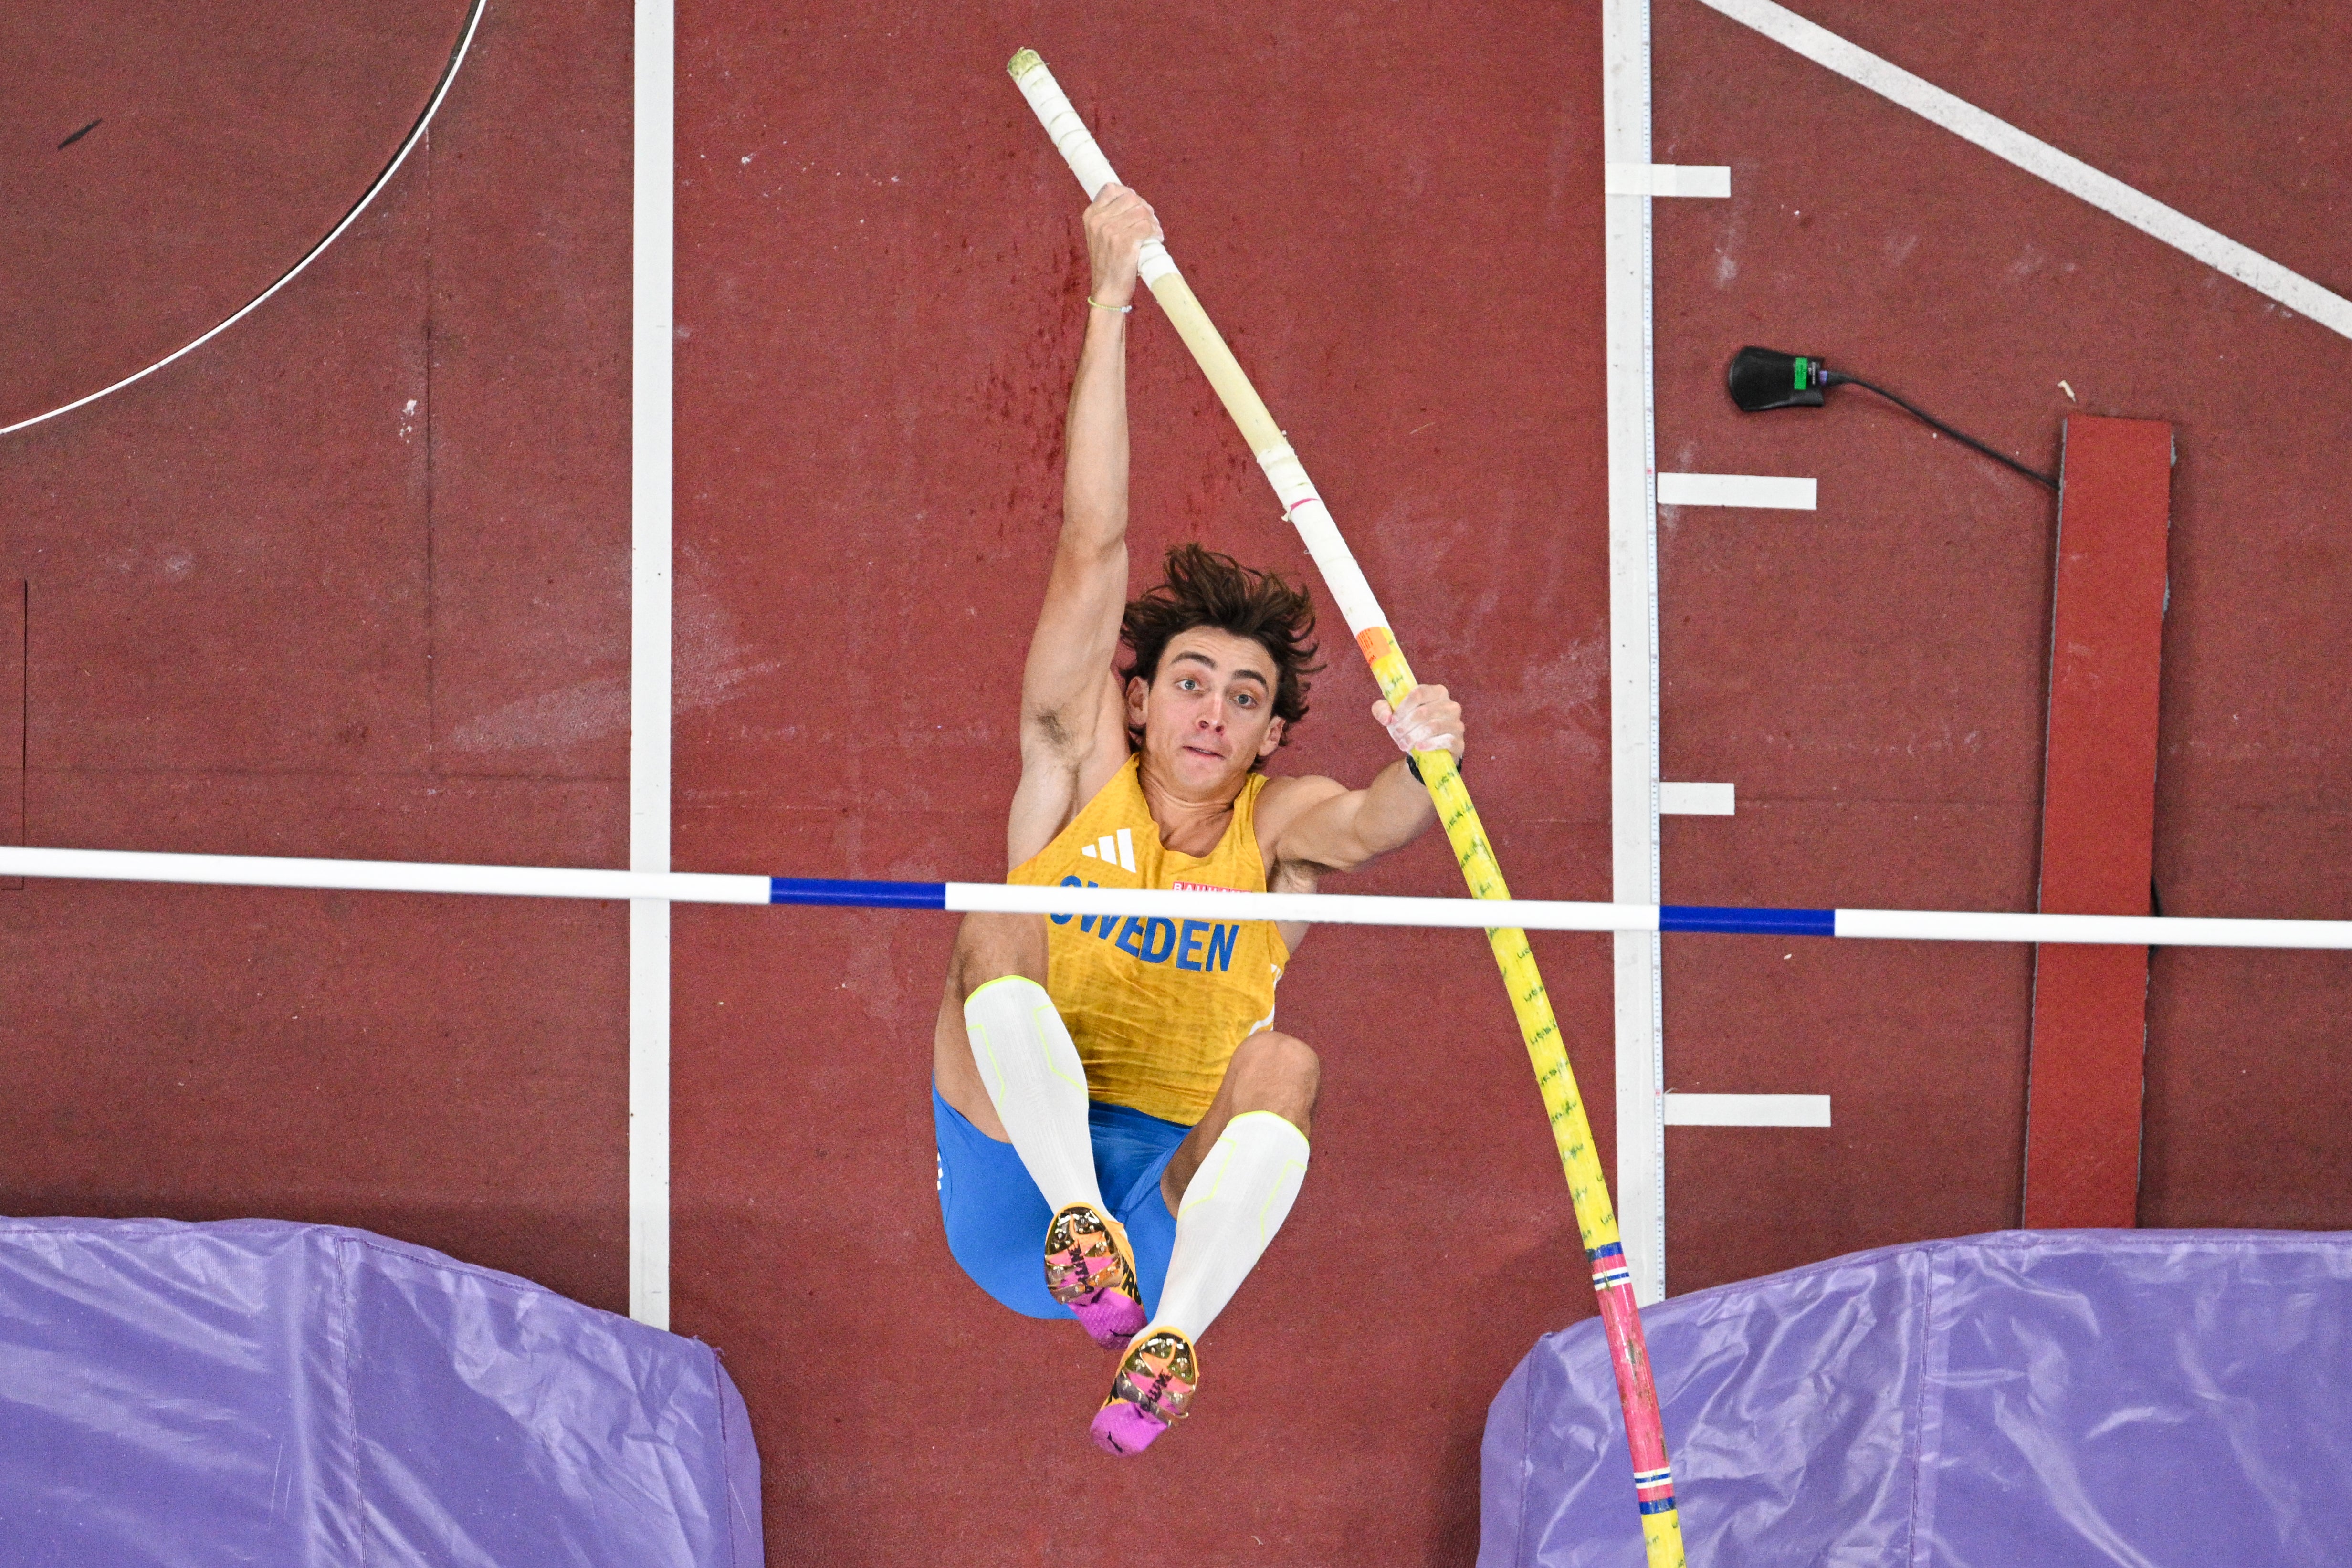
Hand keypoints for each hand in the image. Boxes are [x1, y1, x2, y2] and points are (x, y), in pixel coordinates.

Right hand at [1082, 184, 1160, 307]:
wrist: (1107, 291)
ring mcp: (1110, 231)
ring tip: (1154, 233)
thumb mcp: (1100, 236)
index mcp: (1090, 216)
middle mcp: (1098, 221)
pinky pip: (1147, 226)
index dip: (1129, 194)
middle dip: (1145, 208)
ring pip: (1142, 211)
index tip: (1138, 207)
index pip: (1112, 189)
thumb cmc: (1108, 264)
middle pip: (1131, 197)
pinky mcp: (1124, 243)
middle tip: (1150, 223)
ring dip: (1153, 221)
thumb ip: (1110, 218)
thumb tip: (1135, 201)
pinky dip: (1155, 232)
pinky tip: (1156, 239)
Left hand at [1372, 686, 1464, 761]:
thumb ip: (1382, 709)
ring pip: (1433, 726)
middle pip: (1424, 711)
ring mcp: (1456, 724)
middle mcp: (1451, 706)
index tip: (1392, 720)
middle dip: (1406, 725)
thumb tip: (1386, 717)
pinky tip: (1418, 748)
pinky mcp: (1458, 742)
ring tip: (1403, 744)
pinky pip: (1445, 741)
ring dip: (1413, 736)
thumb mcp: (1394, 716)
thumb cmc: (1410, 727)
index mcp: (1437, 692)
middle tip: (1397, 734)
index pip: (1419, 693)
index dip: (1403, 707)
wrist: (1425, 752)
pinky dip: (1429, 744)